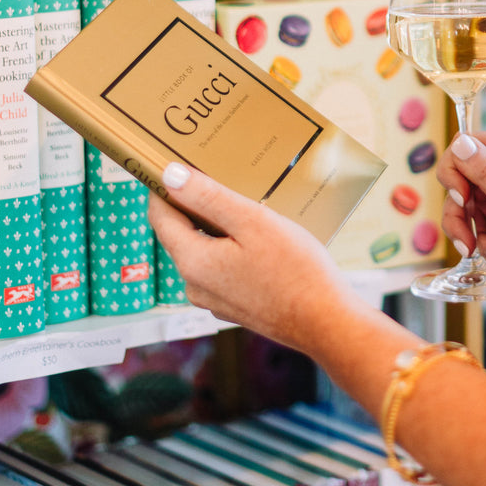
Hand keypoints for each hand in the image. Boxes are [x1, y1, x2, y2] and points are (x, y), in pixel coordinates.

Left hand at [147, 163, 359, 352]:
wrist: (325, 323)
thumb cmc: (295, 270)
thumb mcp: (253, 222)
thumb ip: (208, 198)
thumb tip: (169, 175)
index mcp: (192, 262)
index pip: (159, 216)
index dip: (162, 187)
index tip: (172, 162)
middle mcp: (194, 285)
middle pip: (179, 234)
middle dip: (191, 205)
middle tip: (214, 176)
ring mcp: (213, 300)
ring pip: (201, 251)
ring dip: (213, 228)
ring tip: (242, 207)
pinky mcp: (233, 307)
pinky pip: (219, 269)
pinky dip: (228, 249)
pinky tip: (257, 242)